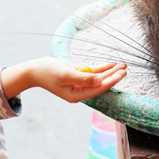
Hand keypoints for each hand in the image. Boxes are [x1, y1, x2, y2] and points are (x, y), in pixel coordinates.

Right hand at [1, 57, 126, 101]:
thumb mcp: (66, 74)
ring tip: (121, 65)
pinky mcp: (75, 76)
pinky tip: (109, 64)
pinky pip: (90, 72)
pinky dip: (99, 68)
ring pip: (97, 77)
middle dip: (113, 75)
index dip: (111, 81)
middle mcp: (78, 91)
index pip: (98, 88)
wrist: (33, 69)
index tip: (122, 74)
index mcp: (76, 95)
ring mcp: (77, 84)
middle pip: (100, 83)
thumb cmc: (47, 72)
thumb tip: (99, 81)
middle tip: (125, 68)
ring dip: (108, 70)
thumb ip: (83, 78)